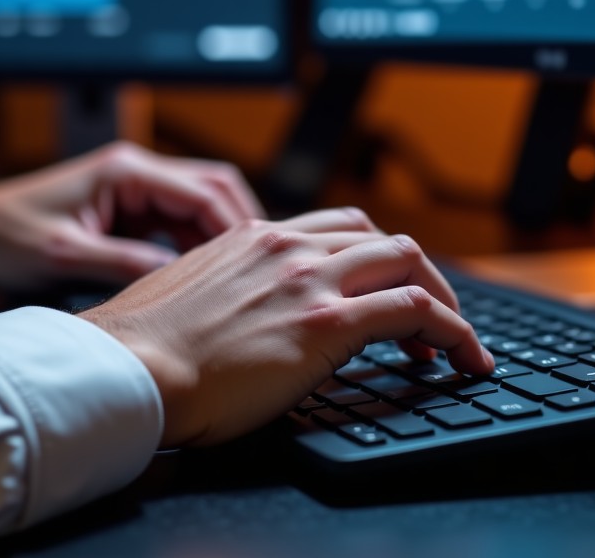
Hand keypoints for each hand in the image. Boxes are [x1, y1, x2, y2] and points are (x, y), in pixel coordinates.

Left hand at [0, 142, 264, 293]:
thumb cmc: (5, 237)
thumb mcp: (64, 257)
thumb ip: (123, 266)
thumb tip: (180, 286)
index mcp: (126, 170)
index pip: (203, 191)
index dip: (234, 226)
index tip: (253, 263)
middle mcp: (135, 171)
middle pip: (211, 188)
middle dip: (238, 225)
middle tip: (258, 268)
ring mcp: (133, 188)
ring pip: (198, 206)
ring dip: (218, 238)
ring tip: (237, 279)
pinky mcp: (126, 208)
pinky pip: (176, 222)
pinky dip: (194, 246)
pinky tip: (202, 278)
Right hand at [80, 208, 494, 447]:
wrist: (131, 367)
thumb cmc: (149, 345)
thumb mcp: (193, 291)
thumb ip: (232, 286)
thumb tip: (249, 310)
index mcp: (256, 237)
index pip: (339, 227)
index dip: (374, 257)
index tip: (387, 288)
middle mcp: (289, 246)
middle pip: (381, 237)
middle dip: (415, 274)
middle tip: (427, 314)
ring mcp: (310, 278)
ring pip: (407, 260)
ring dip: (441, 299)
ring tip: (452, 341)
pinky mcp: (328, 321)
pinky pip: (414, 311)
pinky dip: (452, 331)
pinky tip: (463, 357)